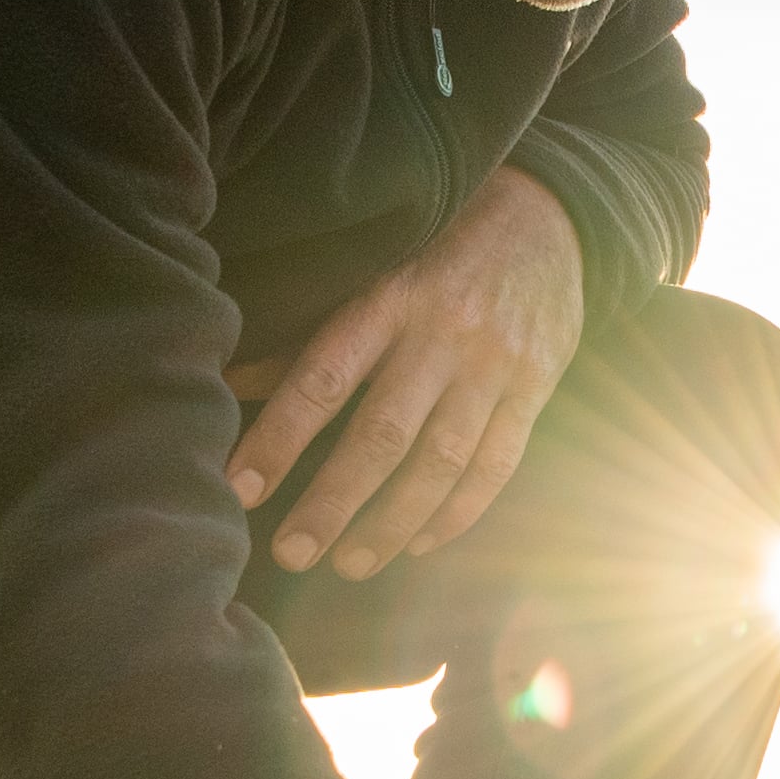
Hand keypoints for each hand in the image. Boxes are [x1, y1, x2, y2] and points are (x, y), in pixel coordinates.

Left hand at [226, 167, 582, 579]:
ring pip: (442, 462)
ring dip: (392, 523)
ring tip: (349, 564)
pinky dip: (458, 513)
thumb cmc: (436, 246)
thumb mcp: (372, 268)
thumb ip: (312, 333)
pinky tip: (419, 544)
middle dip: (333, 502)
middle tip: (290, 553)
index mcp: (389, 297)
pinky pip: (497, 465)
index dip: (280, 437)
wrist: (549, 214)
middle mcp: (444, 333)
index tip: (239, 488)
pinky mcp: (536, 388)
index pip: (324, 377)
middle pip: (383, 433)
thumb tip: (230, 381)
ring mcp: (496, 365)